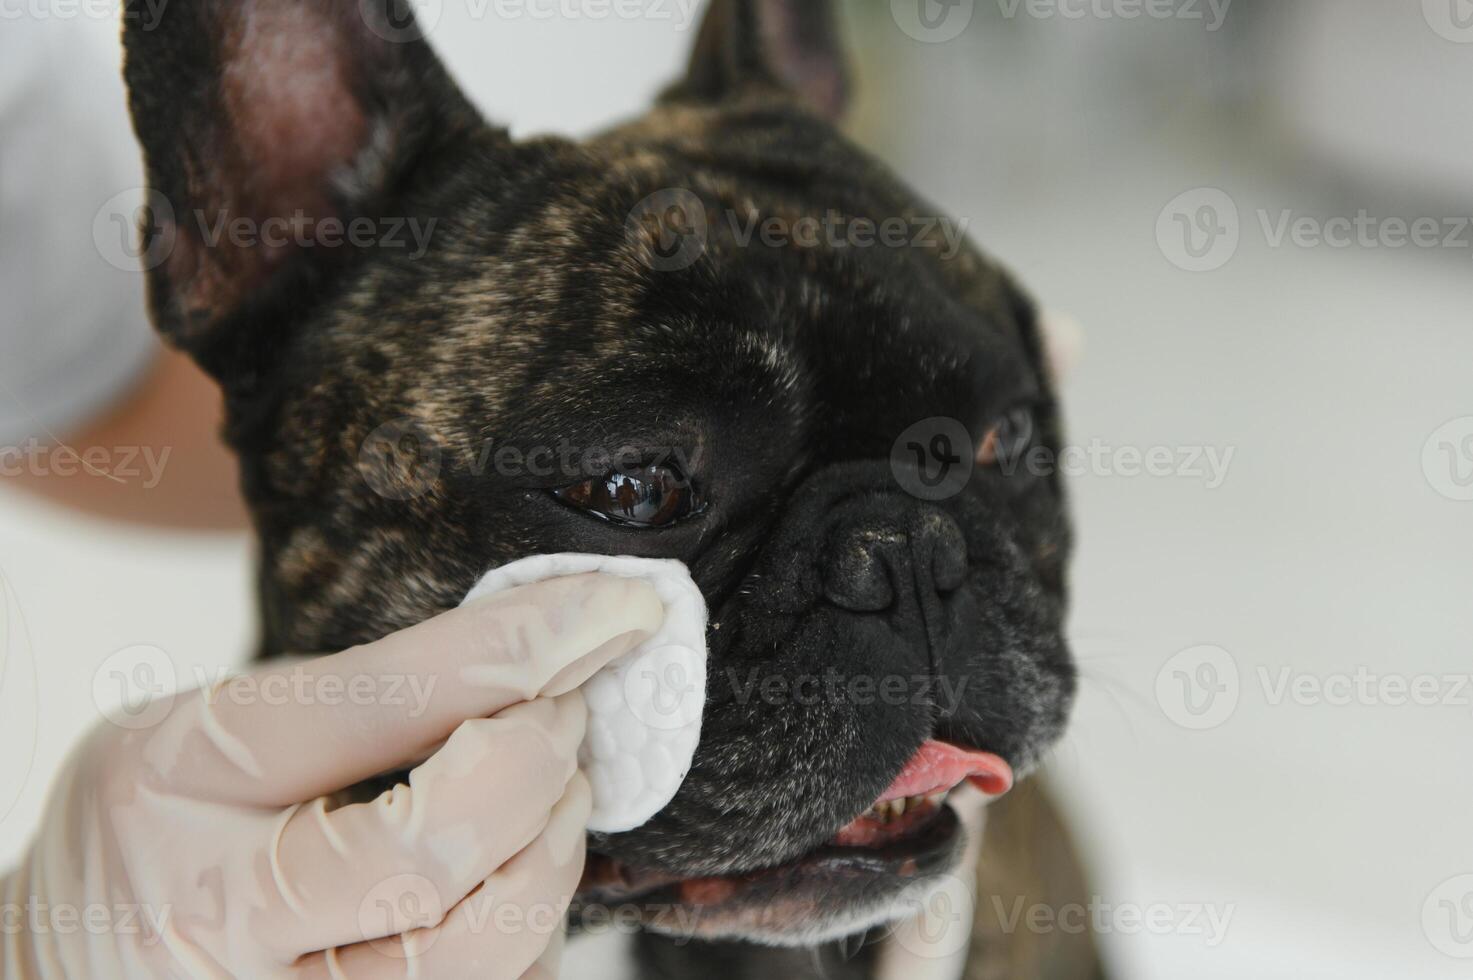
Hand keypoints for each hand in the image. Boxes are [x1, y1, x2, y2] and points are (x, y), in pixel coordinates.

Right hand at [2, 573, 663, 978]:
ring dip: (553, 851)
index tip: (619, 603)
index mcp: (181, 782)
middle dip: (539, 763)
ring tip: (554, 791)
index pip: (381, 702)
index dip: (524, 646)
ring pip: (478, 954)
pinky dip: (533, 930)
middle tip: (567, 710)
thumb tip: (539, 658)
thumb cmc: (155, 824)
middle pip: (436, 854)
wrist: (68, 963)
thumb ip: (351, 702)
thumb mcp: (208, 726)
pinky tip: (518, 874)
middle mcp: (219, 915)